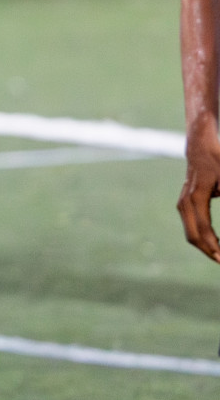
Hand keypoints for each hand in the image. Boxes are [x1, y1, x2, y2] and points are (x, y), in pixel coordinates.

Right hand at [179, 131, 219, 262]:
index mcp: (196, 197)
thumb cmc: (217, 157)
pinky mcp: (185, 201)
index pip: (203, 229)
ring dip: (204, 246)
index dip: (214, 246)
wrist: (200, 144)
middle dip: (208, 251)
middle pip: (192, 235)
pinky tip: (213, 242)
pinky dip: (200, 237)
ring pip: (190, 232)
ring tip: (219, 255)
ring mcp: (183, 202)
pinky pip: (191, 225)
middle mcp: (186, 202)